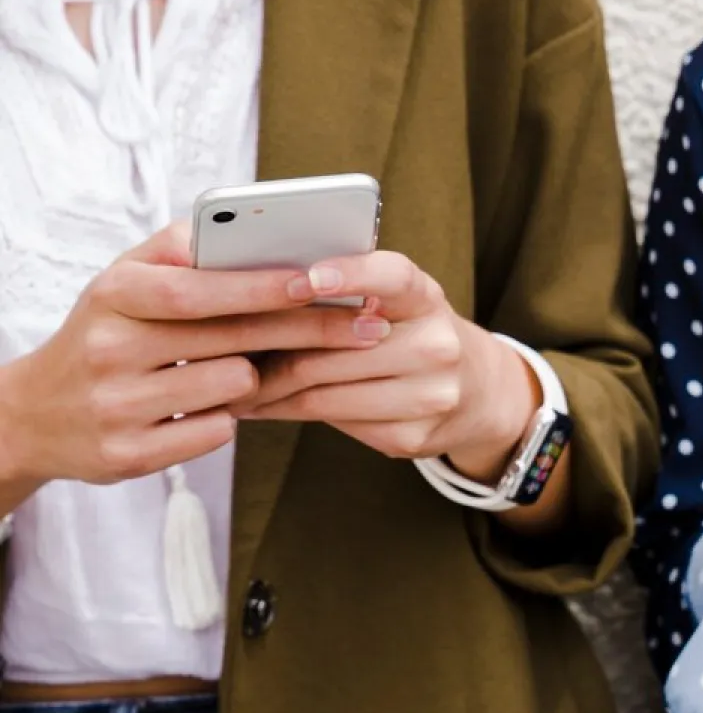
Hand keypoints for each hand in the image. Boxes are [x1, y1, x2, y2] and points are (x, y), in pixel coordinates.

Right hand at [0, 223, 385, 488]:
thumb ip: (179, 254)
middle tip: (366, 328)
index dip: (260, 285)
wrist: (37, 414)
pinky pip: (216, 432)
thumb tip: (249, 226)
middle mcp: (111, 347)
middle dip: (307, 331)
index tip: (318, 280)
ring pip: (233, 386)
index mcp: (114, 294)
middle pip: (232, 338)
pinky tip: (209, 408)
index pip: (197, 288)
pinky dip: (225, 419)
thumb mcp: (125, 284)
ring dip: (253, 379)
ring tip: (238, 370)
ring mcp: (118, 405)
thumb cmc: (105, 337)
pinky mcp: (128, 455)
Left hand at [235, 252, 537, 480]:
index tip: (306, 275)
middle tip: (215, 345)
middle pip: (337, 346)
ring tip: (228, 381)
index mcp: (426, 298)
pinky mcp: (413, 438)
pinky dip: (288, 414)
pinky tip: (262, 406)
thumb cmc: (409, 332)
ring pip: (326, 392)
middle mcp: (438, 345)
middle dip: (269, 346)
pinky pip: (334, 424)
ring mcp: (431, 396)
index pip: (393, 277)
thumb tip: (250, 285)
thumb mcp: (396, 300)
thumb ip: (347, 290)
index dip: (351, 274)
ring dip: (267, 389)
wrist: (475, 392)